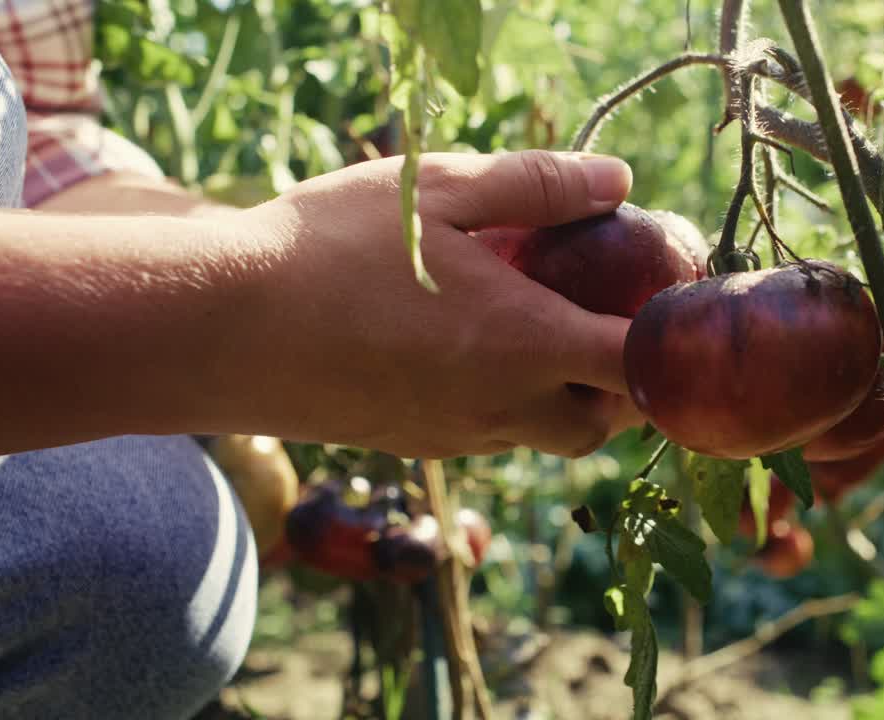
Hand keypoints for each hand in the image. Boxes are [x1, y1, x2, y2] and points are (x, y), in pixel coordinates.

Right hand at [232, 150, 643, 457]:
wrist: (216, 329)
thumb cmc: (326, 248)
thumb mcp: (438, 192)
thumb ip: (538, 187)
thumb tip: (618, 179)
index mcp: (522, 343)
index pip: (638, 370)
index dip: (667, 347)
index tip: (666, 309)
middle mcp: (500, 407)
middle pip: (601, 424)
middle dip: (622, 387)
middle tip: (603, 321)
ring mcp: (454, 437)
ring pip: (543, 436)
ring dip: (563, 397)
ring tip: (533, 329)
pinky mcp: (413, 447)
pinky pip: (488, 438)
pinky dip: (507, 405)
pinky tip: (466, 350)